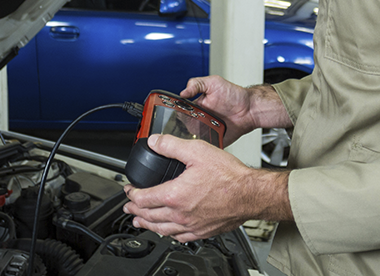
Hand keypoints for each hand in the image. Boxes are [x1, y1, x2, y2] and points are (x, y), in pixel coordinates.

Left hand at [122, 134, 290, 241]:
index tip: (129, 190)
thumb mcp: (197, 151)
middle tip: (129, 207)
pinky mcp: (204, 231)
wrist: (251, 194)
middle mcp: (180, 213)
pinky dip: (169, 234)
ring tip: (141, 222)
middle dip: (136, 210)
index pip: (144, 198)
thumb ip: (172, 145)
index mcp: (175, 195)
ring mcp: (192, 225)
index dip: (132, 194)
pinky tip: (169, 232)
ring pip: (162, 229)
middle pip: (149, 216)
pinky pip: (180, 237)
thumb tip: (154, 142)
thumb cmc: (229, 176)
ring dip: (148, 225)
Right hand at [180, 75, 255, 143]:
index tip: (177, 114)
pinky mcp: (214, 140)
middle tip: (192, 122)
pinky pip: (205, 147)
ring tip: (201, 129)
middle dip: (184, 127)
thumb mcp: (214, 82)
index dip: (176, 114)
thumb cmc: (234, 95)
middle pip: (183, 127)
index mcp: (196, 106)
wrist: (249, 109)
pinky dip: (204, 146)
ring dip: (193, 137)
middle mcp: (199, 119)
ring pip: (192, 138)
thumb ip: (196, 84)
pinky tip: (207, 140)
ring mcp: (206, 130)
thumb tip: (182, 92)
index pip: (180, 112)